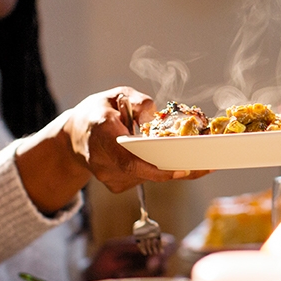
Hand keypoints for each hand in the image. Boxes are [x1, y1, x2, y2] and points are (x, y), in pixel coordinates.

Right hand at [16, 87, 209, 213]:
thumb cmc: (98, 112)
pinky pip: (145, 179)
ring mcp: (108, 177)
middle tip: (207, 164)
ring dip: (172, 167)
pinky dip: (161, 169)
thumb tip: (156, 116)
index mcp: (100, 134)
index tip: (180, 168)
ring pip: (148, 176)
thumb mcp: (116, 95)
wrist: (73, 138)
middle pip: (143, 172)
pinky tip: (174, 159)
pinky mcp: (116, 185)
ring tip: (197, 157)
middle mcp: (102, 161)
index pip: (127, 158)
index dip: (154, 167)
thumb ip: (138, 101)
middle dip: (177, 169)